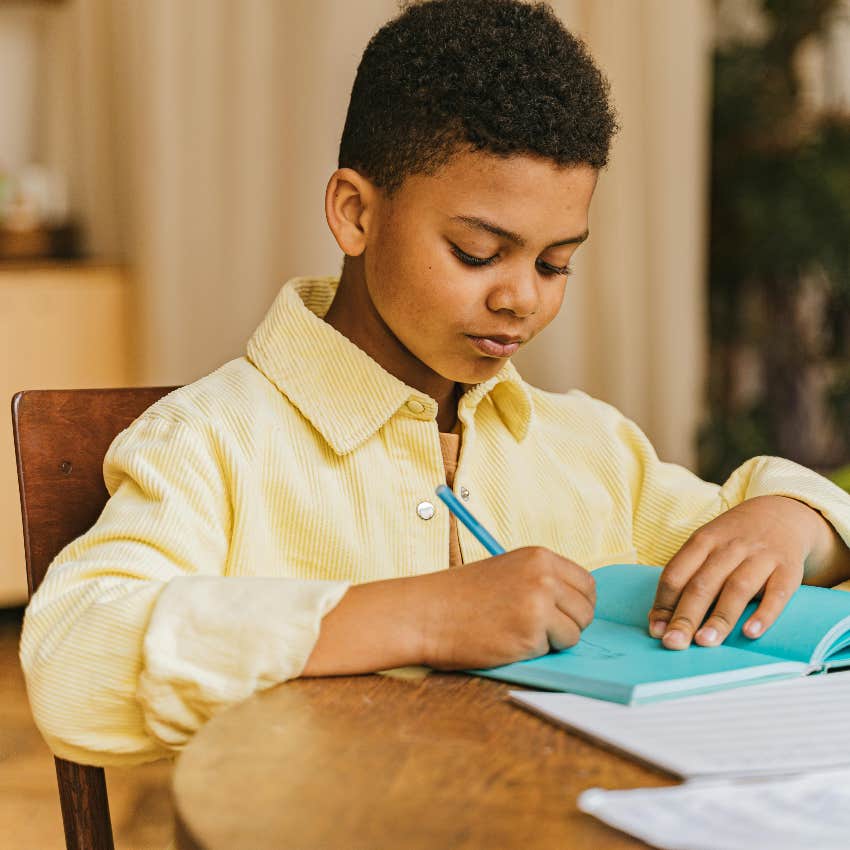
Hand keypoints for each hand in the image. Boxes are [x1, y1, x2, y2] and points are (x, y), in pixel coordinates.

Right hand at [418, 546, 595, 669]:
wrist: (427, 613)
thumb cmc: (462, 596)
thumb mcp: (507, 571)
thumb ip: (541, 579)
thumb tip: (576, 603)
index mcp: (539, 556)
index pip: (586, 584)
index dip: (577, 604)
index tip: (561, 614)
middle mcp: (543, 575)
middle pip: (586, 609)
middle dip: (569, 624)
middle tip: (539, 629)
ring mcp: (539, 603)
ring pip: (575, 632)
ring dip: (553, 640)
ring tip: (518, 632)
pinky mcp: (531, 632)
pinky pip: (555, 649)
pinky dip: (537, 651)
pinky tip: (509, 641)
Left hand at [647, 495, 829, 649]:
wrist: (781, 514)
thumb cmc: (732, 540)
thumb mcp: (705, 546)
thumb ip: (684, 578)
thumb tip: (659, 620)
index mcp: (702, 541)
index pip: (676, 574)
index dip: (663, 603)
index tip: (656, 630)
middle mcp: (729, 547)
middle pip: (702, 584)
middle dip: (685, 616)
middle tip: (673, 643)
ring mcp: (760, 557)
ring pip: (736, 589)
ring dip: (719, 618)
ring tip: (704, 642)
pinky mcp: (788, 569)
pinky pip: (777, 593)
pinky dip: (764, 614)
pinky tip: (751, 633)